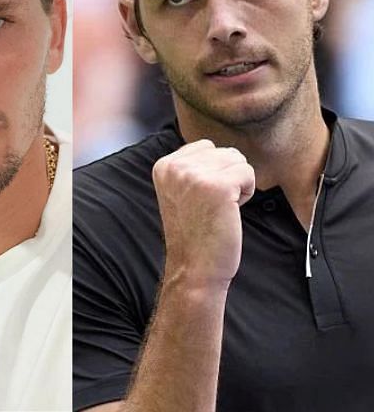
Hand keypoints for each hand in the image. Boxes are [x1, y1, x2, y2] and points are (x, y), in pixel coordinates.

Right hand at [152, 139, 254, 287]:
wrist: (194, 266)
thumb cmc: (194, 233)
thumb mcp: (179, 191)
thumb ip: (191, 167)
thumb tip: (218, 149)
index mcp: (163, 165)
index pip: (205, 146)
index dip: (213, 172)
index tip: (200, 198)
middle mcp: (176, 167)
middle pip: (224, 151)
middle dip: (227, 176)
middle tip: (211, 205)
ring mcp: (196, 175)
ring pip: (238, 160)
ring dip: (238, 184)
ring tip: (221, 208)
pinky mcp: (218, 186)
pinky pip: (248, 174)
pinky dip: (247, 193)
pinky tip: (230, 211)